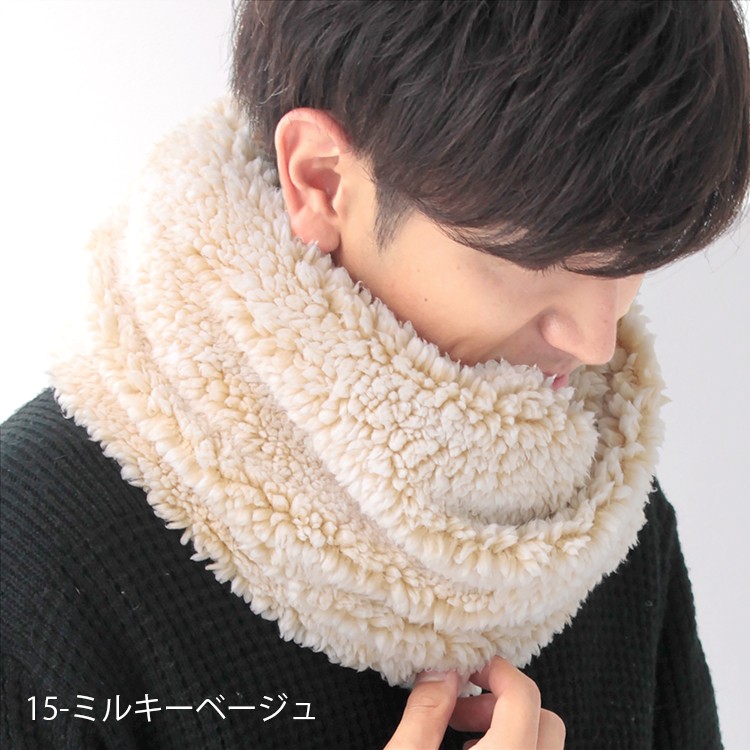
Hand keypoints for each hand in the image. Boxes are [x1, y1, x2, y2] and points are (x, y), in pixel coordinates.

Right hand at [383, 657, 564, 748]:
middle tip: (461, 706)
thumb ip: (425, 712)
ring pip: (544, 746)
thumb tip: (441, 671)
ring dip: (510, 729)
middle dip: (503, 702)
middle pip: (546, 720)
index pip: (523, 695)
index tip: (465, 667)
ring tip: (463, 737)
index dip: (494, 670)